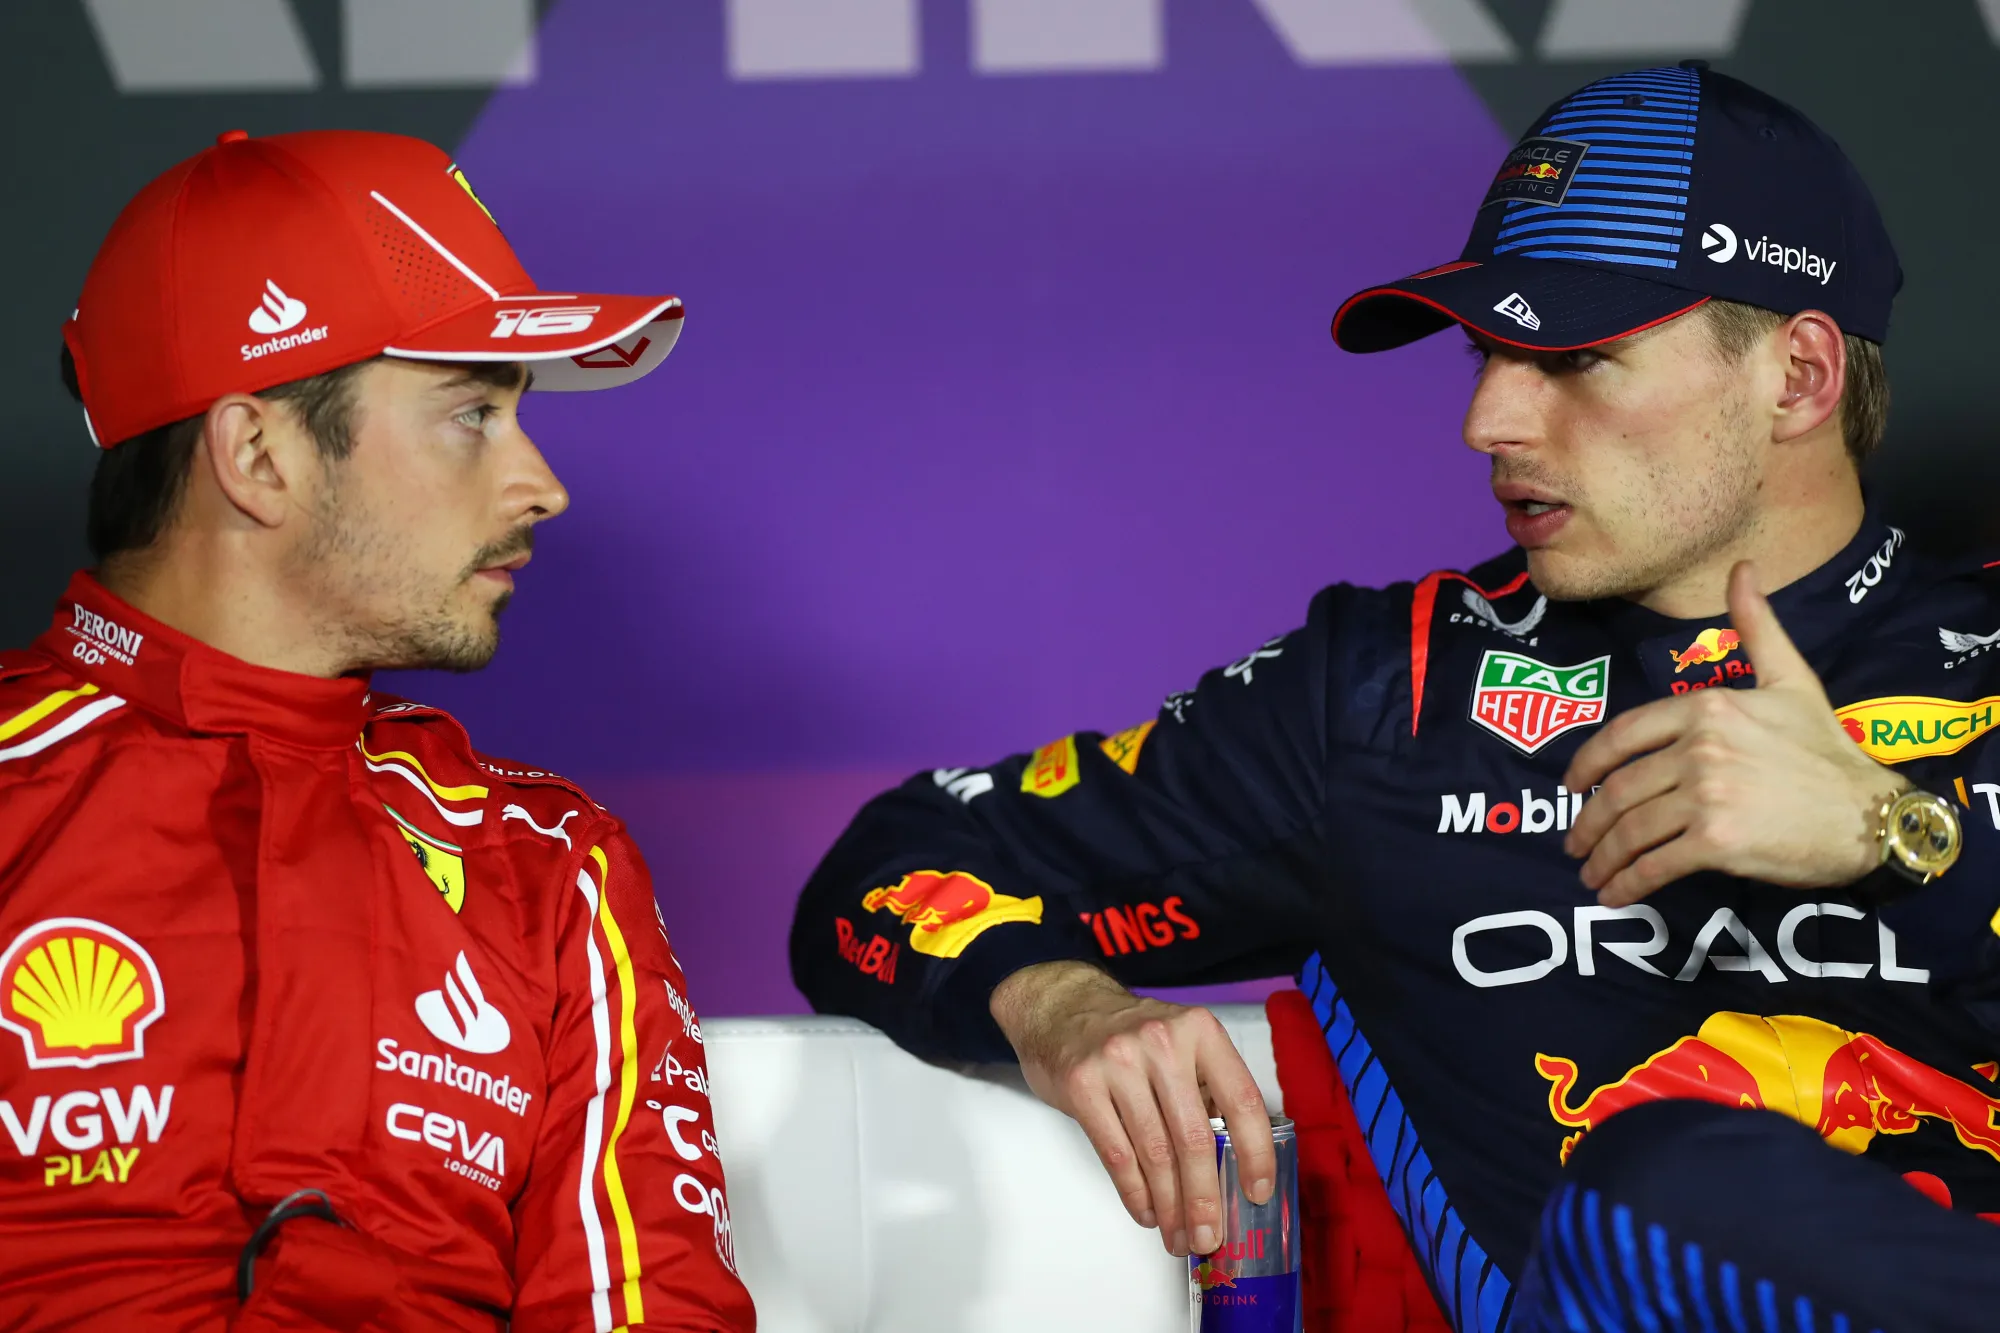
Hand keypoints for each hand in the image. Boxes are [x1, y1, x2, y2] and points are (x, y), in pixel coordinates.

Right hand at [989, 960, 1272, 1257]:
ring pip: (1154, 1153)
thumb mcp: (1179, 1042)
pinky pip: (1116, 1153)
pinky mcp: (1083, 1084)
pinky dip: (1134, 1192)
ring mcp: (1118, 1062)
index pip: (1241, 1100)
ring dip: (1169, 1206)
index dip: (1256, 1153)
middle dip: (1204, 1198)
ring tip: (1178, 1235)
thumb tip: (1234, 1165)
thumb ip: (1206, 1089)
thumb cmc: (1130, 1034)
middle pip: (1194, 1138)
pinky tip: (1146, 1211)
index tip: (1257, 1193)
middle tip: (1210, 1236)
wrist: (1062, 1006)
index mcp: (1200, 1031)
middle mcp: (1162, 1042)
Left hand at [1562, 560, 1906, 904]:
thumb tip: (1742, 569)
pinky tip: (1614, 896)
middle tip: (1576, 843)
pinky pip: (1654, 865)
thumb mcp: (1792, 680)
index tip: (1570, 787)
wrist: (1869, 813)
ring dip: (1602, 857)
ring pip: (1631, 829)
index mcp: (1707, 707)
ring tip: (1592, 874)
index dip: (1587, 765)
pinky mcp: (1717, 842)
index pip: (1623, 735)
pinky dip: (1627, 884)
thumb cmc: (1827, 749)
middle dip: (1589, 822)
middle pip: (1620, 789)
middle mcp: (1700, 748)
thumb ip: (1757, 629)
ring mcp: (1706, 795)